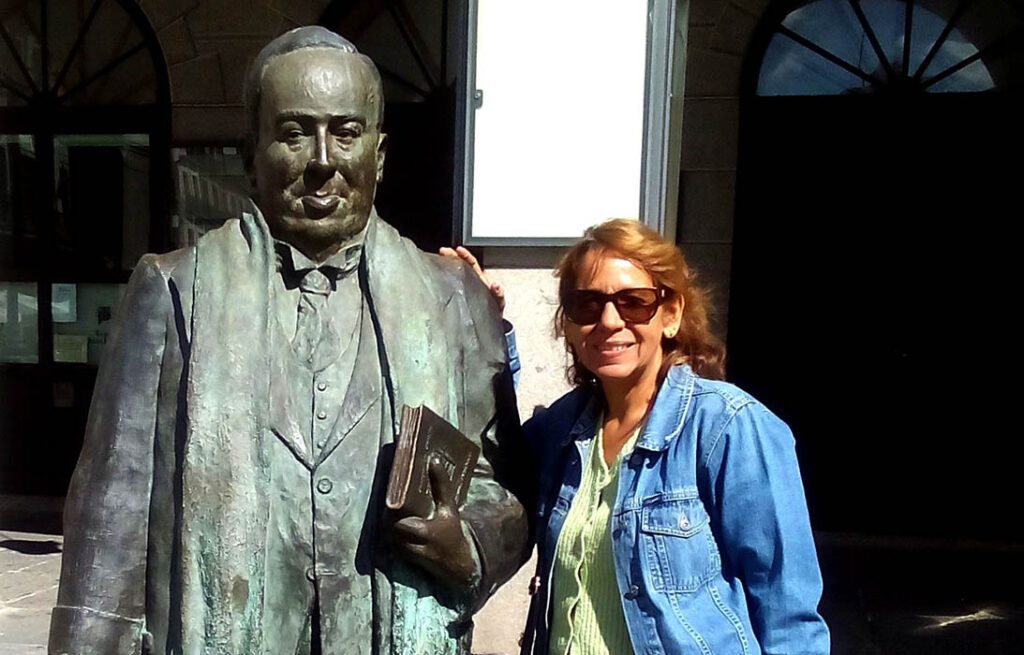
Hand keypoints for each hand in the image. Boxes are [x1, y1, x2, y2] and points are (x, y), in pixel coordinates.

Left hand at [391, 457, 477, 587]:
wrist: (456, 565)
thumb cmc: (452, 532)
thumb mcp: (449, 509)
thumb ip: (441, 486)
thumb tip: (433, 459)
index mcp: (424, 531)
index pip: (396, 521)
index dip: (391, 509)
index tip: (392, 496)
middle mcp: (413, 545)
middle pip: (389, 527)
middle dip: (388, 516)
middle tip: (389, 503)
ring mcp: (406, 554)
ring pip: (388, 536)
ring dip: (388, 525)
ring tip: (390, 512)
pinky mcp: (403, 559)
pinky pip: (391, 544)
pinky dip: (391, 534)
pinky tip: (393, 524)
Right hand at [439, 245, 504, 312]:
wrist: (488, 324)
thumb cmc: (494, 312)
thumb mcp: (499, 302)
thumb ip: (499, 294)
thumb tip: (496, 285)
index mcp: (480, 280)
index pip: (472, 263)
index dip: (465, 255)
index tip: (458, 250)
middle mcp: (470, 282)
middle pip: (461, 265)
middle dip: (452, 256)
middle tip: (443, 251)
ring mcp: (464, 288)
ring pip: (455, 273)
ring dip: (447, 265)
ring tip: (438, 259)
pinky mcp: (458, 297)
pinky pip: (450, 286)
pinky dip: (444, 279)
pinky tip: (437, 276)